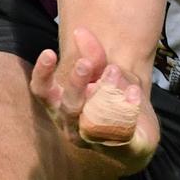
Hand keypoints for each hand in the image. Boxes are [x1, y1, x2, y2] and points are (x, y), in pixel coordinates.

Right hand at [30, 27, 158, 174]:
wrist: (136, 135)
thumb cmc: (110, 99)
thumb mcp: (102, 73)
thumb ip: (93, 56)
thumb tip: (80, 31)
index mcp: (61, 106)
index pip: (43, 92)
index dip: (42, 74)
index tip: (49, 52)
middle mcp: (72, 125)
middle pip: (69, 105)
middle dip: (77, 83)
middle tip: (85, 63)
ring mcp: (94, 140)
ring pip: (93, 119)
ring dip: (105, 93)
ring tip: (115, 71)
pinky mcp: (119, 147)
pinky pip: (122, 129)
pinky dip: (128, 108)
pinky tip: (135, 93)